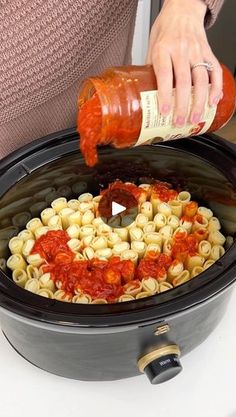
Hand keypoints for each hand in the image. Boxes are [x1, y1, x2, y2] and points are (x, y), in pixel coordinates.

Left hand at [146, 0, 222, 126]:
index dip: (165, 95)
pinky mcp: (208, 52)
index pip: (165, 75)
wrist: (183, 9)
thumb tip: (144, 92)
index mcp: (163, 49)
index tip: (164, 111)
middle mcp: (181, 50)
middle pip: (184, 82)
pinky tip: (213, 101)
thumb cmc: (166, 28)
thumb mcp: (151, 45)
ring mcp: (196, 51)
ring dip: (199, 102)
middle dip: (182, 105)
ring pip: (201, 79)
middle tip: (180, 121)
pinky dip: (216, 87)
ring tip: (195, 118)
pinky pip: (215, 71)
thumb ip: (150, 67)